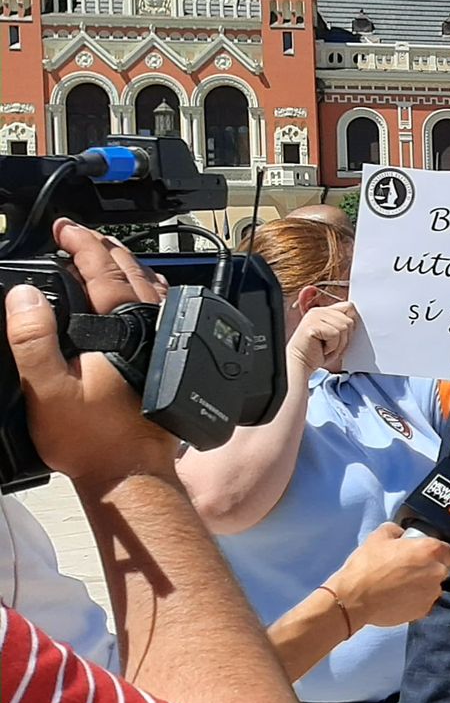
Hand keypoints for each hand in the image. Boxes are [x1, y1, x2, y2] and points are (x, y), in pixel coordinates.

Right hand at [6, 221, 176, 488]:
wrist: (130, 474)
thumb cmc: (91, 439)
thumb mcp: (46, 388)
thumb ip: (32, 338)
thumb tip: (25, 294)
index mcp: (125, 329)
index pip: (103, 270)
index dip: (81, 244)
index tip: (64, 228)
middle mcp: (154, 330)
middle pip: (133, 273)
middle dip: (105, 249)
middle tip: (80, 237)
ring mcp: (167, 344)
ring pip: (153, 290)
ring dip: (128, 269)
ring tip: (104, 258)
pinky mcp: (171, 362)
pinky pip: (163, 312)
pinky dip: (146, 293)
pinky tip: (137, 298)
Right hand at [288, 301, 358, 374]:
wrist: (300, 363)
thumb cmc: (317, 353)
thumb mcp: (335, 336)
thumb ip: (344, 325)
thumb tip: (357, 320)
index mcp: (324, 311)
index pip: (349, 307)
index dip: (351, 323)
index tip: (342, 336)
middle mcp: (318, 311)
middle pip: (349, 320)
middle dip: (344, 338)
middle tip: (331, 346)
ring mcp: (314, 317)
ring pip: (344, 327)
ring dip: (338, 344)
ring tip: (326, 348)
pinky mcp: (312, 325)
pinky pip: (335, 334)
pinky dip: (332, 347)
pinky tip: (321, 349)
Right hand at [326, 523, 449, 630]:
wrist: (354, 598)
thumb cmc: (367, 565)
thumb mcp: (378, 537)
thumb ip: (395, 530)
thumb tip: (400, 534)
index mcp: (430, 550)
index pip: (449, 550)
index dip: (438, 552)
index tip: (425, 554)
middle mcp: (437, 571)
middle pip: (440, 569)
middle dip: (428, 569)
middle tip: (408, 570)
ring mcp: (431, 593)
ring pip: (432, 587)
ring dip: (422, 586)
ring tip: (401, 586)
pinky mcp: (423, 611)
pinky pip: (423, 603)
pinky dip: (415, 601)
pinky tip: (398, 598)